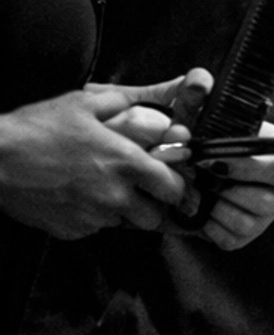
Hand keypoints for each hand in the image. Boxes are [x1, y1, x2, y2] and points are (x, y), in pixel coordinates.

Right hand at [0, 79, 195, 238]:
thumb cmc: (38, 128)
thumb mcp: (83, 104)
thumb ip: (122, 104)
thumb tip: (145, 106)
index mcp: (126, 163)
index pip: (174, 189)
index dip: (173, 185)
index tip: (166, 180)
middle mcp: (115, 195)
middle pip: (153, 217)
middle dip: (149, 205)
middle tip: (136, 190)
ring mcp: (92, 217)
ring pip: (122, 223)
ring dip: (118, 211)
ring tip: (97, 188)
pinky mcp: (71, 230)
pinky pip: (93, 228)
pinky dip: (90, 217)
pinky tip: (73, 196)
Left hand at [146, 74, 273, 248]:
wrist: (172, 170)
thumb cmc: (190, 138)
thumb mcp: (189, 113)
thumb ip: (193, 95)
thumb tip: (199, 80)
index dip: (245, 164)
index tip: (209, 160)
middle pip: (268, 198)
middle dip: (227, 190)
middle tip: (197, 178)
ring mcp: (265, 213)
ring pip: (248, 220)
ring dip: (214, 207)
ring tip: (194, 191)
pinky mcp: (246, 236)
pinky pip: (231, 239)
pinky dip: (208, 226)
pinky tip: (197, 208)